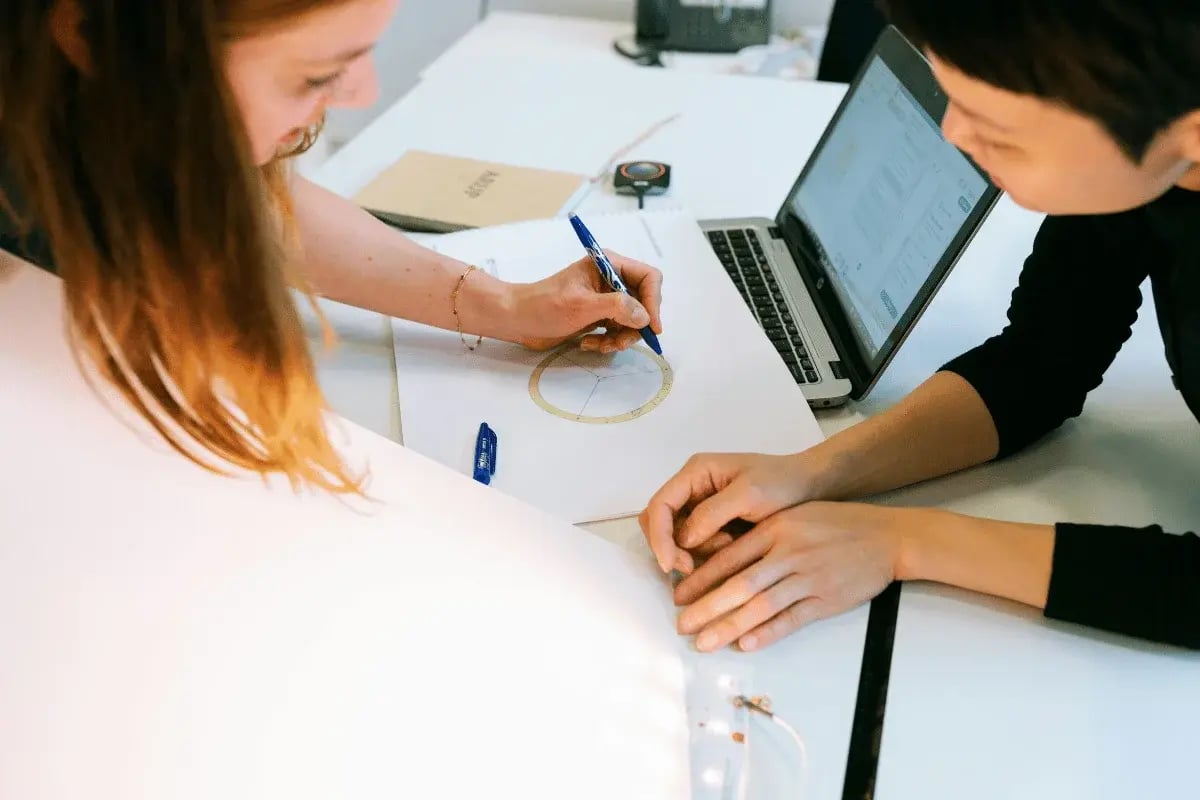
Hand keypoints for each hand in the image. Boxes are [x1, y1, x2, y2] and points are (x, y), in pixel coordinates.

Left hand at [509, 250, 663, 351]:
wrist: (517, 320)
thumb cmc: (543, 306)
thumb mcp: (581, 306)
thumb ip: (617, 307)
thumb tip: (644, 316)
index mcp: (608, 265)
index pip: (648, 278)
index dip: (653, 302)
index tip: (651, 327)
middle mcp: (611, 280)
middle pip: (643, 303)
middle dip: (634, 326)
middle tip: (620, 342)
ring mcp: (605, 299)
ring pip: (632, 322)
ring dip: (620, 338)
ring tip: (600, 345)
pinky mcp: (598, 316)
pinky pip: (617, 331)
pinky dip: (608, 341)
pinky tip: (588, 343)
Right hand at [638, 452, 825, 574]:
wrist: (811, 487)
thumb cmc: (782, 484)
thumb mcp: (749, 494)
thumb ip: (712, 513)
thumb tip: (683, 540)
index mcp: (696, 472)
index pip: (659, 505)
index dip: (659, 536)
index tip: (670, 564)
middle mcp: (692, 487)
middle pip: (659, 522)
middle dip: (670, 547)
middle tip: (691, 569)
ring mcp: (700, 505)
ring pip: (676, 537)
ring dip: (692, 551)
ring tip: (727, 547)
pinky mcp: (712, 523)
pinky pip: (695, 543)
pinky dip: (705, 553)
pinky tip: (731, 550)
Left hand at [674, 502, 922, 652]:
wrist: (886, 536)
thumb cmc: (836, 524)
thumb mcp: (793, 516)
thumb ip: (760, 536)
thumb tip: (720, 560)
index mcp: (775, 529)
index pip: (729, 557)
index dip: (700, 579)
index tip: (678, 595)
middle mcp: (788, 552)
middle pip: (739, 585)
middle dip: (706, 607)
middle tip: (682, 624)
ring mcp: (808, 577)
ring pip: (761, 606)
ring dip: (729, 626)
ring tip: (704, 642)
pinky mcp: (827, 600)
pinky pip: (792, 620)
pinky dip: (768, 633)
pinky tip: (746, 644)